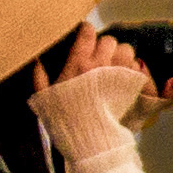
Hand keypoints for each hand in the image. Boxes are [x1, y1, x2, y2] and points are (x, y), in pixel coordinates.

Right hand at [33, 31, 151, 149]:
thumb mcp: (45, 98)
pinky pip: (136, 65)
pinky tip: (124, 77)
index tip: (84, 38)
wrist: (89, 140)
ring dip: (120, 55)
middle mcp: (100, 65)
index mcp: (78, 64)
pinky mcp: (131, 85)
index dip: (86, 32)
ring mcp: (118, 74)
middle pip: (109, 40)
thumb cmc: (65, 120)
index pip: (88, 32)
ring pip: (125, 49)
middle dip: (104, 46)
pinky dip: (131, 68)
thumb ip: (39, 76)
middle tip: (99, 58)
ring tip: (114, 66)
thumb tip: (36, 59)